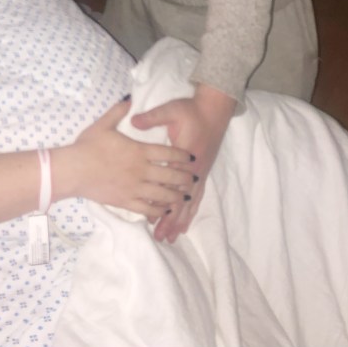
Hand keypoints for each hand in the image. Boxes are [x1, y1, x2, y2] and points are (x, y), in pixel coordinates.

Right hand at [55, 100, 197, 221]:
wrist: (74, 170)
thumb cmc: (88, 146)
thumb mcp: (103, 124)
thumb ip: (118, 111)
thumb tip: (129, 99)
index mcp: (139, 151)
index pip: (168, 153)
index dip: (182, 156)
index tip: (191, 158)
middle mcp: (141, 171)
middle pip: (170, 175)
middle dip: (185, 178)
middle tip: (193, 179)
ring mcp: (134, 188)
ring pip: (162, 194)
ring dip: (176, 195)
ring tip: (185, 196)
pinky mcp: (126, 201)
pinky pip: (147, 208)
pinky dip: (158, 209)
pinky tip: (164, 209)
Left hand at [131, 84, 236, 242]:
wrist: (214, 108)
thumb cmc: (191, 110)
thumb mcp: (171, 110)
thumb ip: (153, 117)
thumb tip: (133, 121)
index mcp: (185, 158)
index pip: (173, 186)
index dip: (163, 204)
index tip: (152, 219)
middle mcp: (194, 171)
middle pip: (182, 201)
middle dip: (171, 220)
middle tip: (161, 238)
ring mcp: (200, 172)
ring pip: (190, 202)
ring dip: (181, 220)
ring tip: (172, 237)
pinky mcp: (202, 171)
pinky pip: (197, 196)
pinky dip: (190, 211)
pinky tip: (186, 222)